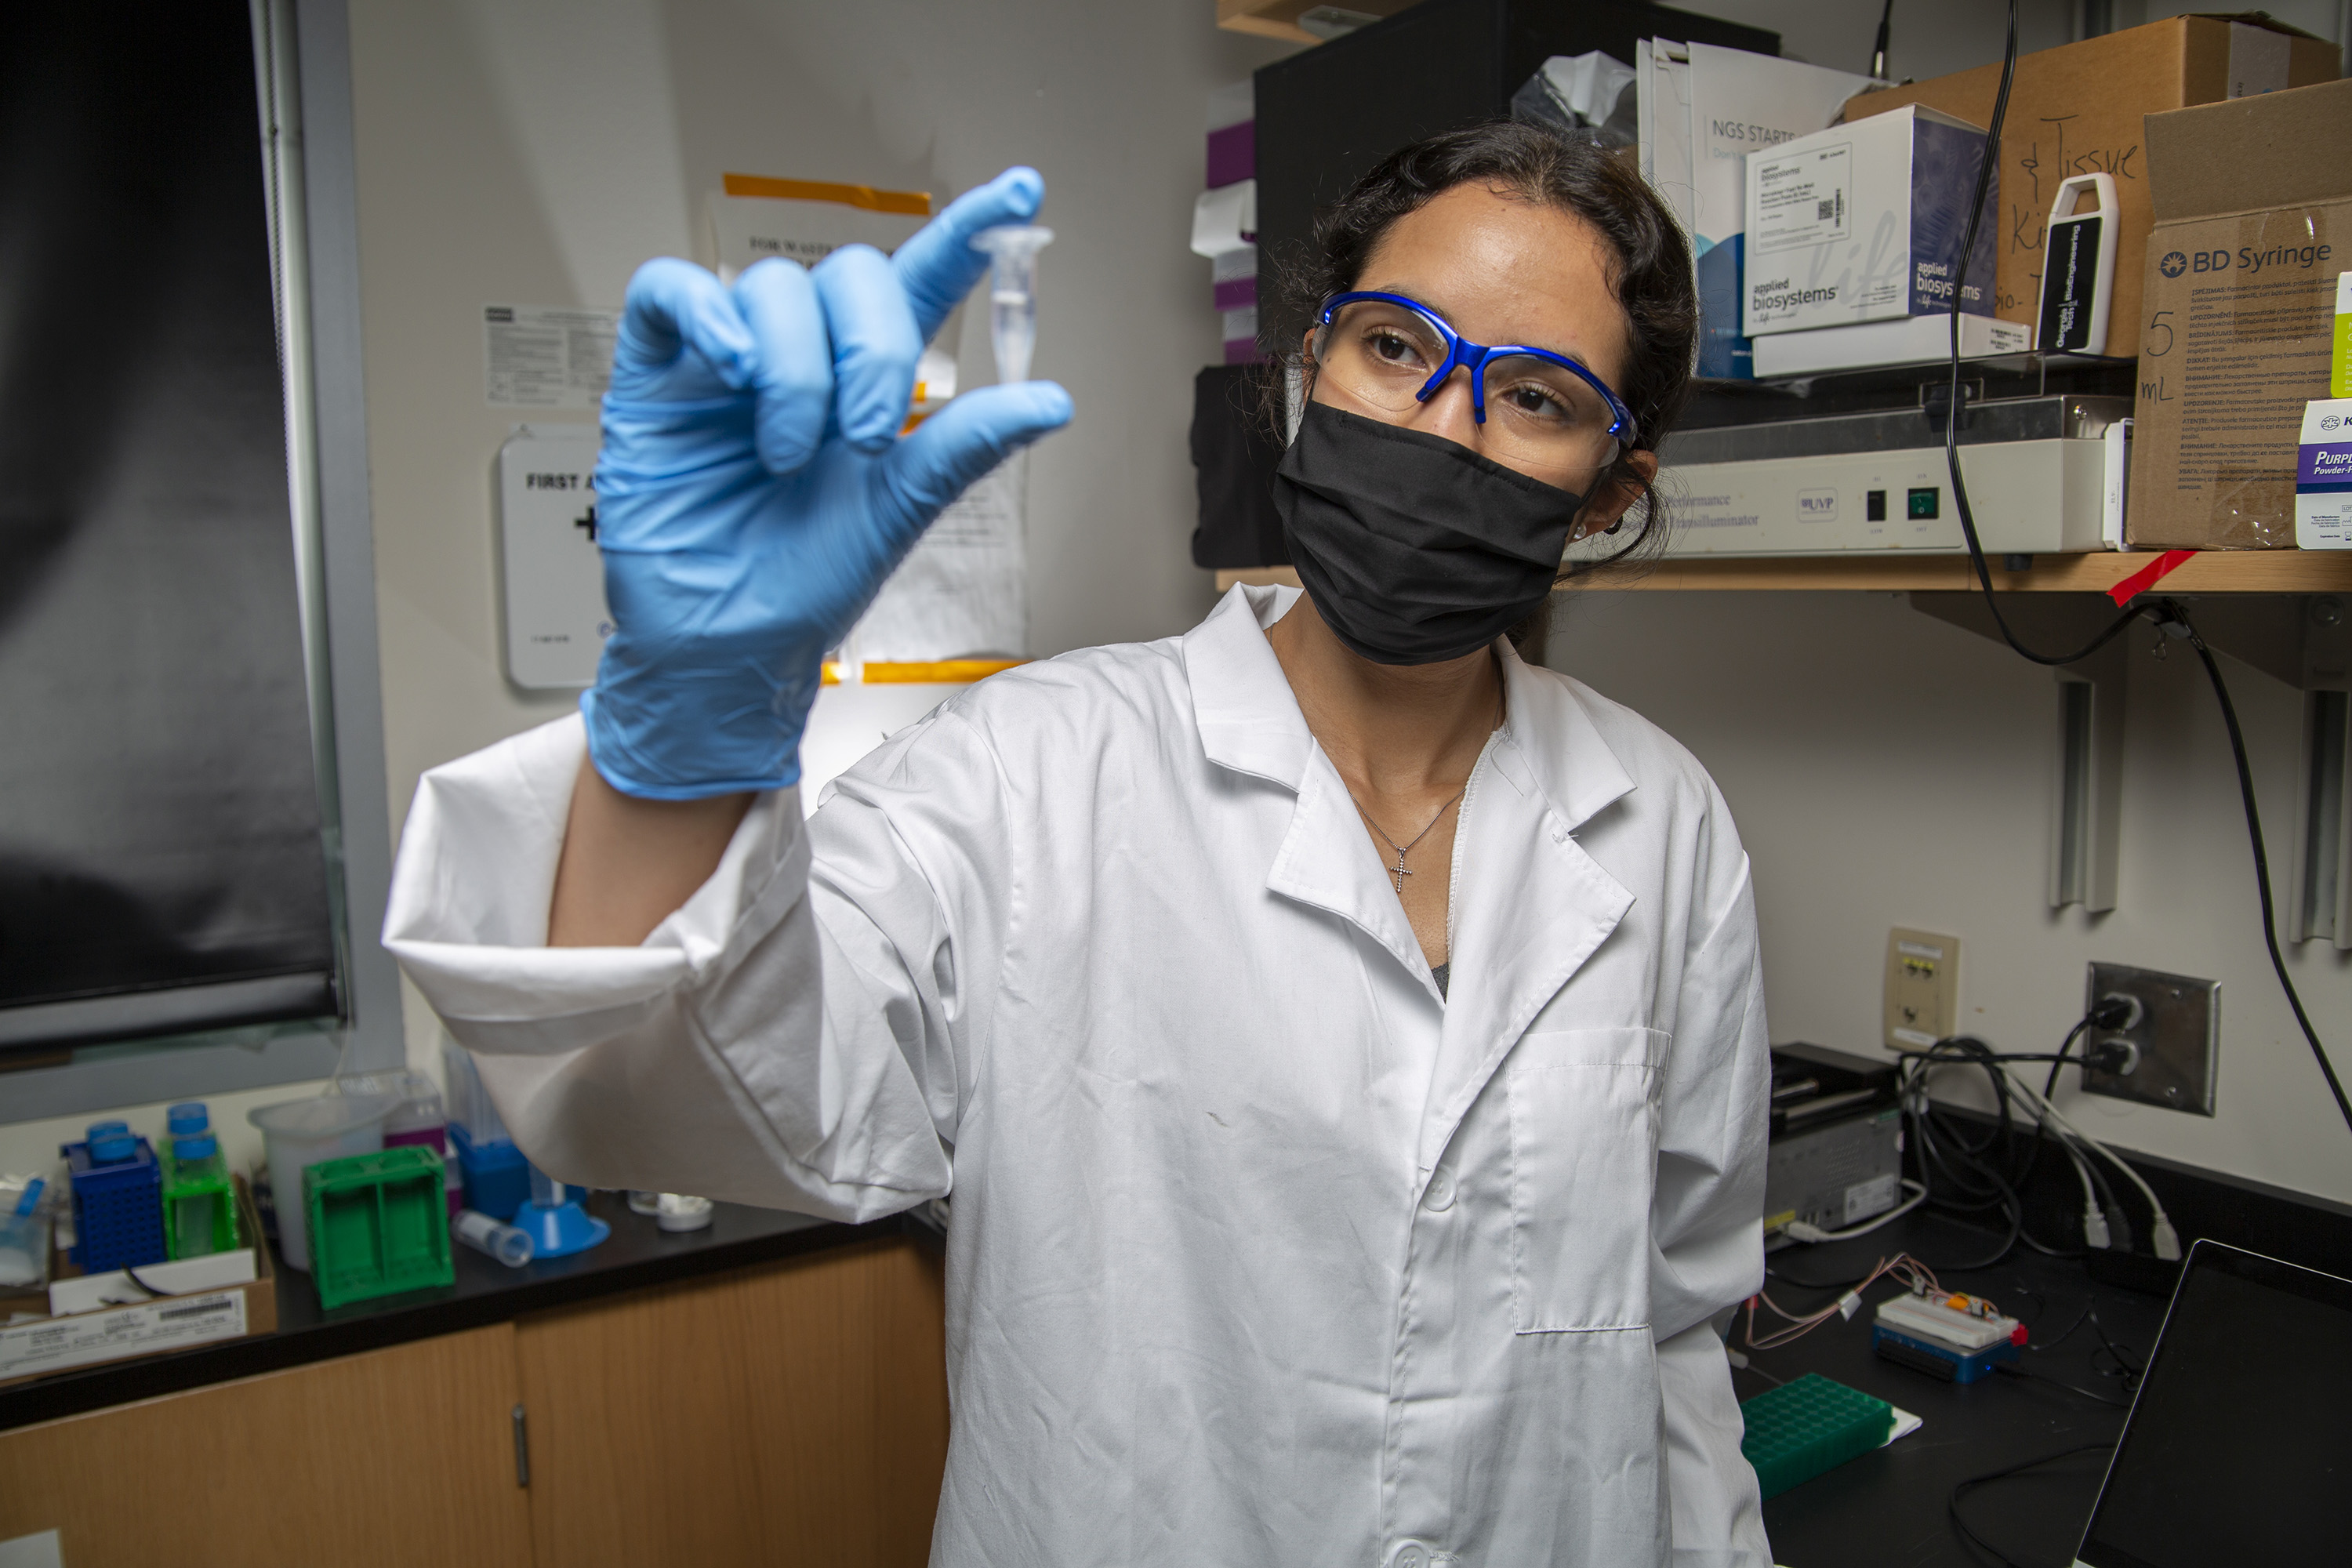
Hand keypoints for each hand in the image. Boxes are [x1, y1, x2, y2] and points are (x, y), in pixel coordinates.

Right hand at [580, 167, 1072, 799]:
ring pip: (772, 289)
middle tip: (866, 435)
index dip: (966, 235)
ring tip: (788, 453)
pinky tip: (733, 368)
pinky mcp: (658, 374)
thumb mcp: (896, 513)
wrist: (723, 649)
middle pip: (851, 276)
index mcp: (867, 382)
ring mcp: (728, 362)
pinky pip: (671, 292)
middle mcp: (803, 359)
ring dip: (796, 371)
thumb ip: (963, 448)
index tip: (1018, 194)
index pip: (922, 285)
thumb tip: (1048, 401)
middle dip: (872, 348)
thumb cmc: (800, 586)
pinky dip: (708, 315)